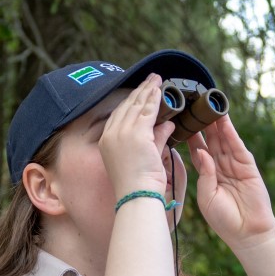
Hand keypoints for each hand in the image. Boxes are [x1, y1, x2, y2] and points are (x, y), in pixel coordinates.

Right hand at [100, 75, 176, 197]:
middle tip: (150, 80)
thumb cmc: (139, 184)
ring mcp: (122, 133)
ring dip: (148, 91)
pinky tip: (159, 90)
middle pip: (126, 106)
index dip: (130, 101)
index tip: (140, 92)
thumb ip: (156, 138)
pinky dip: (154, 99)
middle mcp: (111, 134)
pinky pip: (147, 111)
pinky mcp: (136, 134)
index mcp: (107, 142)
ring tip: (156, 80)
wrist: (136, 195)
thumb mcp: (147, 157)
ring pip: (137, 106)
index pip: (119, 115)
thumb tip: (167, 124)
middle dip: (139, 91)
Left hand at [187, 115, 274, 248]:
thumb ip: (204, 174)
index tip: (179, 120)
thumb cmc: (224, 219)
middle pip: (209, 139)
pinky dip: (230, 132)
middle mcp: (220, 166)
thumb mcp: (206, 197)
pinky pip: (236, 145)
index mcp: (207, 173)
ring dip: (215, 122)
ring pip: (222, 139)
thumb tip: (200, 152)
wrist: (247, 232)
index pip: (196, 149)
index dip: (188, 135)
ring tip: (207, 104)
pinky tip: (223, 120)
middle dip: (201, 123)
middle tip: (192, 104)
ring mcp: (234, 164)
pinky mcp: (247, 165)